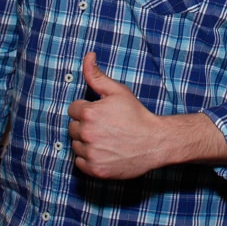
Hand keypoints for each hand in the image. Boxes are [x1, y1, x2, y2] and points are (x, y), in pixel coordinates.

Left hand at [68, 52, 162, 178]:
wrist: (155, 142)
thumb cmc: (137, 115)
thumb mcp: (118, 91)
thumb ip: (97, 75)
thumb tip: (88, 56)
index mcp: (89, 113)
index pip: (73, 109)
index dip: (87, 109)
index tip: (101, 113)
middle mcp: (87, 133)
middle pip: (72, 127)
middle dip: (85, 125)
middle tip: (105, 126)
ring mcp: (90, 153)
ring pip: (75, 145)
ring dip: (85, 142)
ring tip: (105, 139)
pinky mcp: (94, 169)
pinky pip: (79, 162)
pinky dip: (88, 158)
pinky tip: (103, 151)